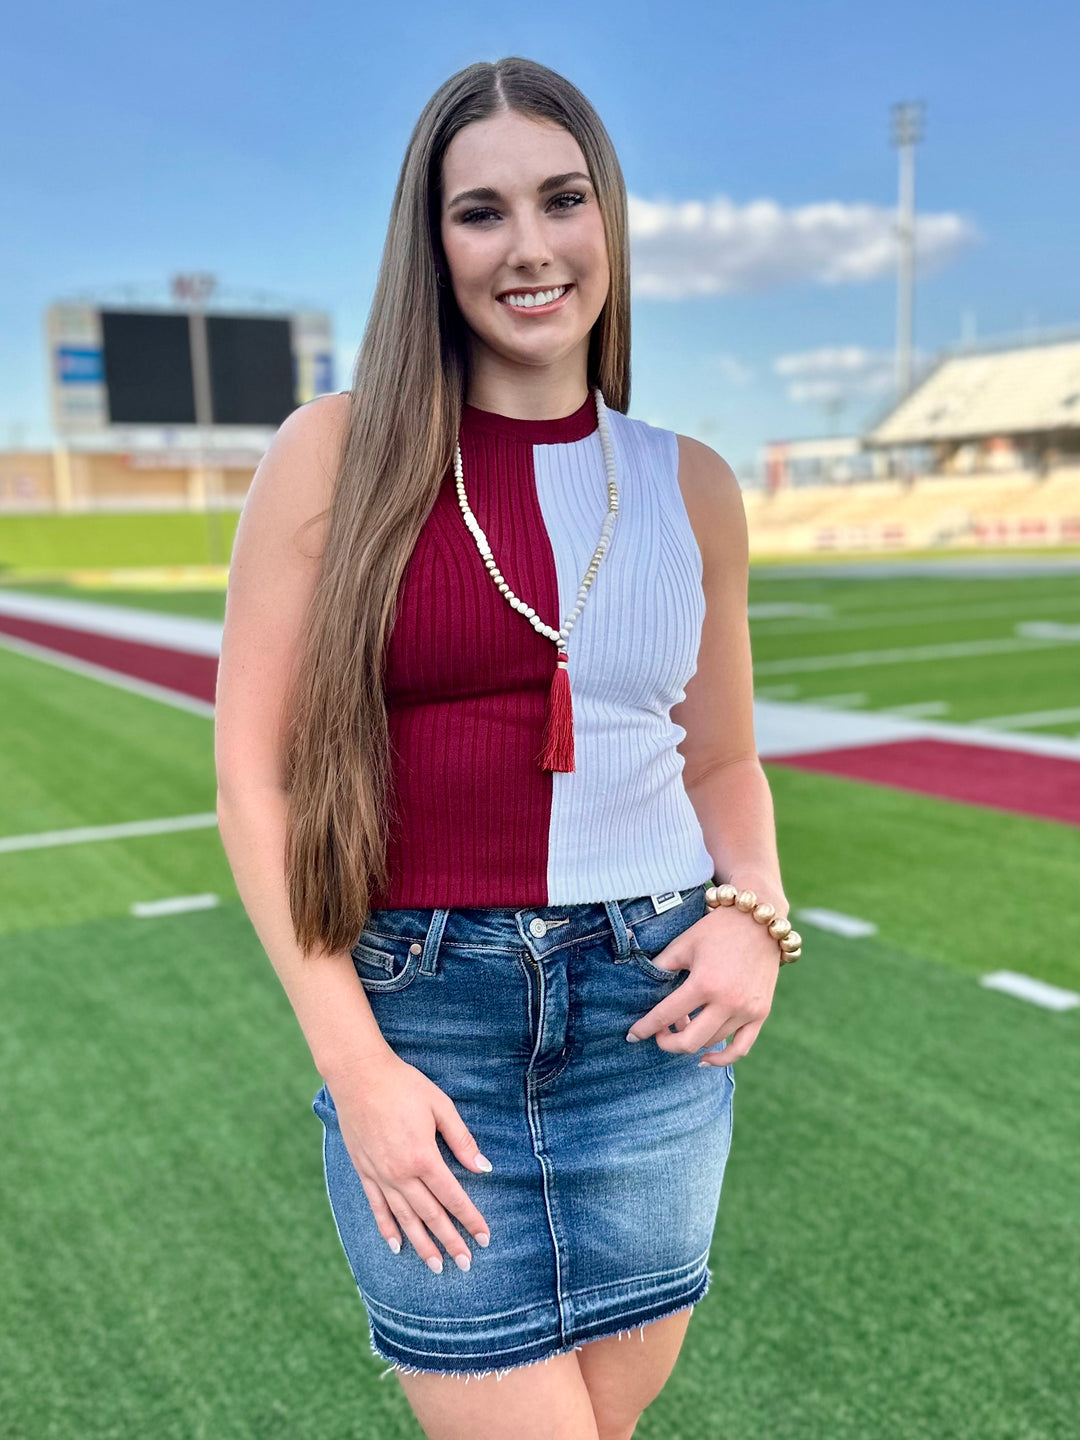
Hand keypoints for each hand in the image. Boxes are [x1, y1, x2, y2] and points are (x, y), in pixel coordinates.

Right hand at [326, 1049, 493, 1272]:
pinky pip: (377, 1207)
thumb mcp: (440, 1106)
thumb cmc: (404, 1085)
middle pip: (430, 1215)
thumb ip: (461, 1140)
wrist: (358, 1076)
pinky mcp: (364, 1172)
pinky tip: (396, 1246)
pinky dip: (387, 1229)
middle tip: (465, 1264)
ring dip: (422, 1245)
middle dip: (450, 1242)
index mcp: (423, 1157)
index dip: (470, 1219)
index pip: (453, 1197)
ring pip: (405, 1219)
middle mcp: (401, 1173)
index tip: (484, 1238)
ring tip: (436, 1267)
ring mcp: (380, 1175)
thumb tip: (484, 1168)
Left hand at [625, 905, 781, 1064]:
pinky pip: (741, 1048)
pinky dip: (722, 1058)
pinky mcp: (761, 1013)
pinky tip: (705, 1058)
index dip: (645, 1028)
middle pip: (689, 1041)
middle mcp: (727, 1002)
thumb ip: (661, 966)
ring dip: (691, 1039)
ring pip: (710, 1042)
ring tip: (684, 1023)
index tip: (632, 1035)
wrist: (759, 921)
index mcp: (703, 983)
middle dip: (666, 1042)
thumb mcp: (683, 944)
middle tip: (659, 1033)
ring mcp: (747, 1010)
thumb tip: (640, 986)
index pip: (665, 1015)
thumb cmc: (717, 930)